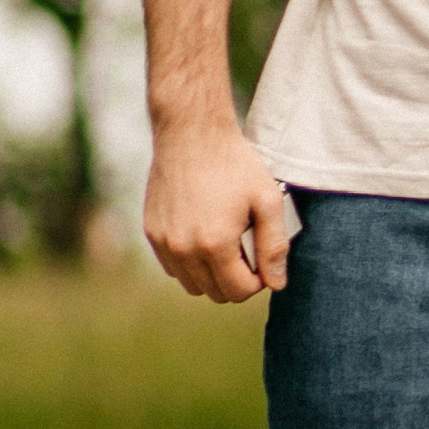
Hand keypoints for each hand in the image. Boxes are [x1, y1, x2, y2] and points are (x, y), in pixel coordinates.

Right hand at [143, 118, 292, 302]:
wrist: (192, 134)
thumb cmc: (235, 164)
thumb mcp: (267, 200)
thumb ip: (275, 246)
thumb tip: (277, 284)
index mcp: (215, 244)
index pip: (239, 292)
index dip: (258, 280)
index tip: (262, 257)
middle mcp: (183, 249)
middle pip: (216, 293)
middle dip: (237, 279)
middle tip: (247, 248)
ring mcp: (163, 243)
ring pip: (192, 285)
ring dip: (212, 274)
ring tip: (227, 242)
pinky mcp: (152, 233)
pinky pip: (174, 268)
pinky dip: (191, 262)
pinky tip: (205, 235)